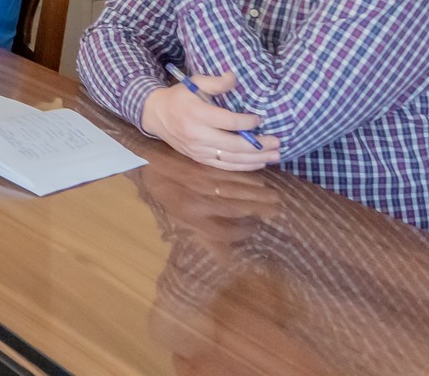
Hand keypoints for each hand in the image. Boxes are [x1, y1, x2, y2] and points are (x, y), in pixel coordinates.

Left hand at [136, 160, 281, 258]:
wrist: (151, 166)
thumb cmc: (170, 197)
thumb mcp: (182, 221)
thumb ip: (206, 239)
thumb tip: (227, 262)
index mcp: (192, 218)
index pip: (222, 232)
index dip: (239, 233)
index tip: (254, 230)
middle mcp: (198, 201)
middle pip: (233, 207)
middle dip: (257, 209)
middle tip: (277, 211)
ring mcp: (201, 183)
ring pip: (234, 189)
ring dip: (256, 193)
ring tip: (275, 197)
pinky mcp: (204, 167)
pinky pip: (229, 173)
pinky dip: (246, 177)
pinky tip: (259, 180)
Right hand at [140, 71, 280, 171]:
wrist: (156, 114)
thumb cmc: (180, 96)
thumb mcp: (195, 82)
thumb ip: (216, 82)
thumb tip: (235, 77)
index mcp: (197, 114)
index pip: (228, 122)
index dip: (247, 122)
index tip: (259, 118)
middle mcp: (197, 135)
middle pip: (233, 144)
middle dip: (258, 145)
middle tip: (277, 142)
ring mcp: (198, 150)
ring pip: (232, 159)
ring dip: (256, 159)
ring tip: (275, 155)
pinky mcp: (199, 158)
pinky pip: (224, 166)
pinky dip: (243, 166)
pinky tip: (258, 163)